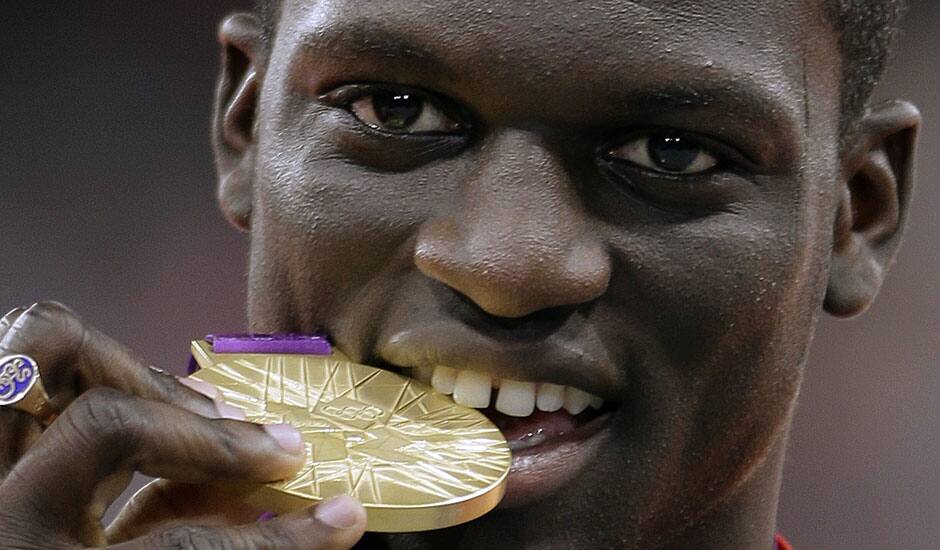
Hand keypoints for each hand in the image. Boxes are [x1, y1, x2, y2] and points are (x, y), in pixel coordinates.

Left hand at [0, 302, 365, 548]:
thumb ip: (195, 549)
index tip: (337, 521)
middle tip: (271, 451)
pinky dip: (102, 364)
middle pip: (107, 420)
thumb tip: (282, 508)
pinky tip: (161, 404)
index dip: (276, 540)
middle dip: (207, 432)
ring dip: (144, 367)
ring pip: (46, 347)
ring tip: (207, 406)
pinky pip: (26, 357)